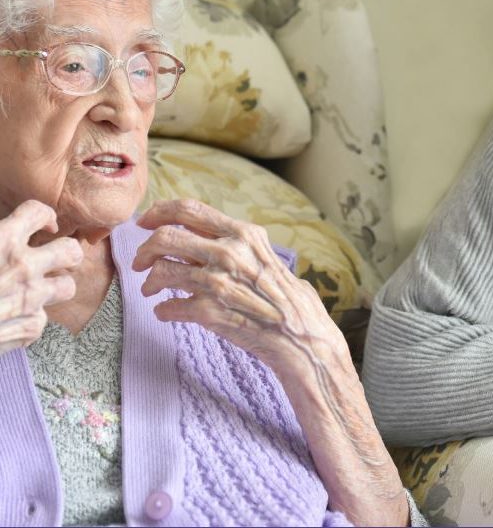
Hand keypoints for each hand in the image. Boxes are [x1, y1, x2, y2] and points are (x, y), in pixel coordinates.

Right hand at [0, 200, 82, 354]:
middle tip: (53, 258)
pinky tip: (10, 321)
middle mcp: (24, 267)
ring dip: (54, 287)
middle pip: (71, 251)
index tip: (41, 225)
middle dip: (65, 253)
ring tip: (37, 289)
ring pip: (67, 286)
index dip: (43, 216)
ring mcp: (31, 298)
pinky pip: (41, 319)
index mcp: (2, 240)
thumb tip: (1, 236)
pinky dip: (27, 320)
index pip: (38, 213)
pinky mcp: (30, 327)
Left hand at [132, 198, 348, 378]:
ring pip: (161, 270)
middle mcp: (228, 252)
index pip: (188, 209)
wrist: (300, 335)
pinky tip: (167, 312)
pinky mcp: (209, 312)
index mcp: (243, 234)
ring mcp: (217, 282)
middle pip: (165, 236)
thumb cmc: (287, 298)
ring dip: (149, 281)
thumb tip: (205, 238)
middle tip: (140, 261)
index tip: (145, 221)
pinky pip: (168, 306)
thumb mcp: (266, 256)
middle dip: (144, 249)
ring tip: (152, 289)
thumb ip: (238, 245)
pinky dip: (163, 309)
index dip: (159, 211)